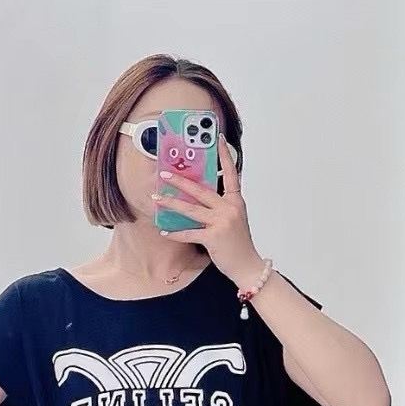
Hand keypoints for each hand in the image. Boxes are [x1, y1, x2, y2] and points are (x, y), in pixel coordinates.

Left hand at [151, 135, 264, 289]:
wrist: (247, 265)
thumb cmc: (239, 243)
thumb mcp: (234, 219)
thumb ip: (220, 206)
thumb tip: (199, 197)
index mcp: (235, 201)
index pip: (231, 173)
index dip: (224, 155)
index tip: (218, 139)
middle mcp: (229, 208)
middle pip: (202, 190)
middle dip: (181, 181)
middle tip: (165, 174)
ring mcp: (222, 222)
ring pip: (191, 209)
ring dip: (172, 203)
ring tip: (157, 198)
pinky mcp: (214, 237)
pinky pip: (190, 233)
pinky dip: (176, 233)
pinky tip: (165, 231)